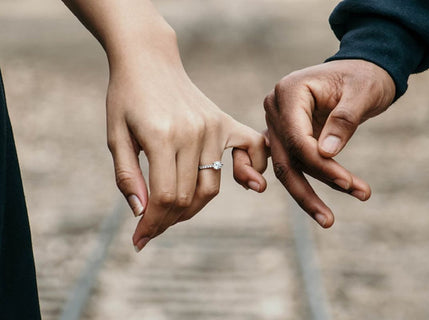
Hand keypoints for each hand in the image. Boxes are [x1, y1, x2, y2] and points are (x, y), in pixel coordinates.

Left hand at [106, 30, 266, 251]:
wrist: (149, 60)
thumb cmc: (126, 97)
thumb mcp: (115, 136)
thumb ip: (128, 176)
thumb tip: (142, 213)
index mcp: (161, 136)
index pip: (165, 197)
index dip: (152, 224)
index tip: (140, 240)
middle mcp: (193, 133)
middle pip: (188, 196)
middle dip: (168, 220)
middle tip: (151, 227)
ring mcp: (213, 126)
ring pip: (211, 185)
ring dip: (193, 207)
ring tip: (173, 211)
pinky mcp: (224, 121)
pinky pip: (251, 149)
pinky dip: (251, 169)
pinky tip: (247, 183)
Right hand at [264, 59, 395, 226]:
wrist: (362, 70)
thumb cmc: (364, 77)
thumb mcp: (362, 92)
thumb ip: (344, 120)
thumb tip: (326, 154)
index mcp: (289, 92)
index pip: (297, 138)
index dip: (320, 165)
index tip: (348, 183)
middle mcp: (275, 108)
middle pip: (286, 158)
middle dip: (308, 190)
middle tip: (329, 220)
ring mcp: (277, 123)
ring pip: (285, 166)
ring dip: (306, 193)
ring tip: (329, 219)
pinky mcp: (285, 136)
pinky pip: (286, 163)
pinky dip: (296, 183)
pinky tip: (306, 204)